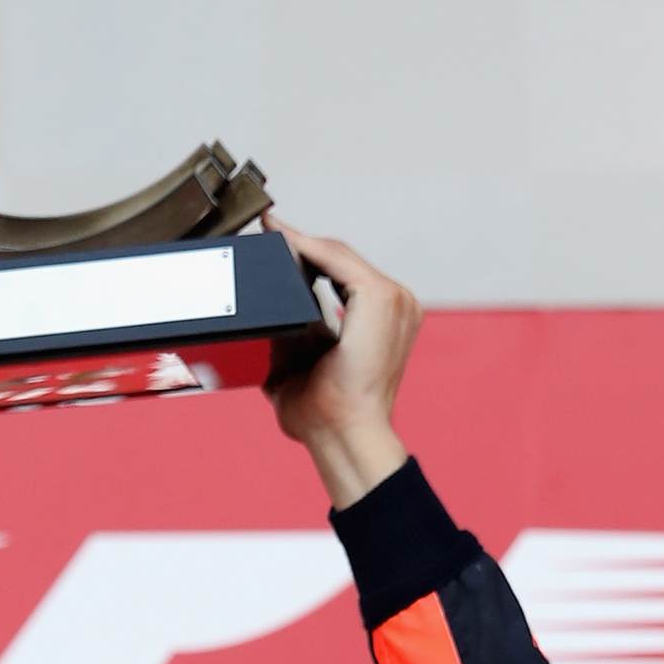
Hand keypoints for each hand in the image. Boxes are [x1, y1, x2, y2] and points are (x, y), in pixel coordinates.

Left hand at [262, 220, 417, 509]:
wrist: (341, 434)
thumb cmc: (325, 414)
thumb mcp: (300, 363)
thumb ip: (291, 334)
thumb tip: (266, 309)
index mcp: (386, 320)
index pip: (344, 275)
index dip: (309, 256)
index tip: (276, 240)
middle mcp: (397, 305)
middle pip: (342, 260)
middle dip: (302, 245)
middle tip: (267, 229)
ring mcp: (394, 299)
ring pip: (338, 255)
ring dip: (302, 242)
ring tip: (269, 230)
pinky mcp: (380, 297)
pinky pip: (336, 259)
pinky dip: (307, 247)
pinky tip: (281, 240)